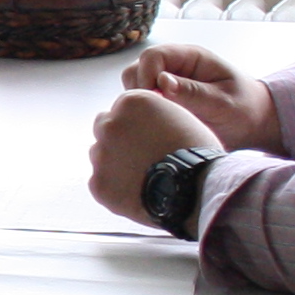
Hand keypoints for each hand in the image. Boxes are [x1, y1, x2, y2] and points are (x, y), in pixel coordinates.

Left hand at [90, 87, 217, 226]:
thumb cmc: (196, 153)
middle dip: (118, 138)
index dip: (135, 122)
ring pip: (100, 155)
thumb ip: (153, 112)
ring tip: (142, 176)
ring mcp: (101, 155)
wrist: (196, 189)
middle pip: (104, 127)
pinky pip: (101, 183)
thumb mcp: (179, 116)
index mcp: (130, 102)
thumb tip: (142, 119)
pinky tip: (137, 192)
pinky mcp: (98, 184)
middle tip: (140, 155)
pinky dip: (115, 188)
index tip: (147, 135)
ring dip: (114, 162)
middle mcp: (110, 125)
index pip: (121, 107)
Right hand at [119, 43, 281, 150]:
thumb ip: (194, 92)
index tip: (154, 100)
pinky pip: (141, 103)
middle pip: (137, 68)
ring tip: (156, 123)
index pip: (153, 55)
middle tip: (153, 116)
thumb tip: (161, 82)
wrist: (253, 124)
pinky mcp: (163, 101)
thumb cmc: (244, 108)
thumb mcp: (223, 102)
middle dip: (138, 91)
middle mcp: (174, 67)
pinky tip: (155, 128)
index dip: (146, 75)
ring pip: (134, 86)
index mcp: (191, 57)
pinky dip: (142, 114)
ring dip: (139, 104)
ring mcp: (166, 84)